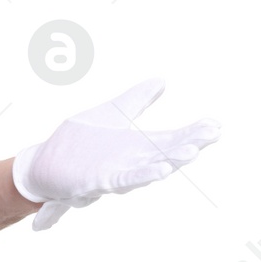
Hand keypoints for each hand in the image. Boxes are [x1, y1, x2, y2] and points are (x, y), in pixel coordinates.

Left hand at [11, 78, 218, 230]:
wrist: (44, 164)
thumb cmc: (78, 144)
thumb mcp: (112, 113)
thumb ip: (137, 99)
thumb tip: (162, 80)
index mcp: (137, 147)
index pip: (171, 139)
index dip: (193, 133)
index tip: (216, 125)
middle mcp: (131, 162)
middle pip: (166, 154)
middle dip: (190, 144)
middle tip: (213, 133)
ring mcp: (117, 173)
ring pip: (149, 169)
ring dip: (170, 162)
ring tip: (192, 151)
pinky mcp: (98, 181)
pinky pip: (123, 180)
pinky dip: (141, 175)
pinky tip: (159, 171)